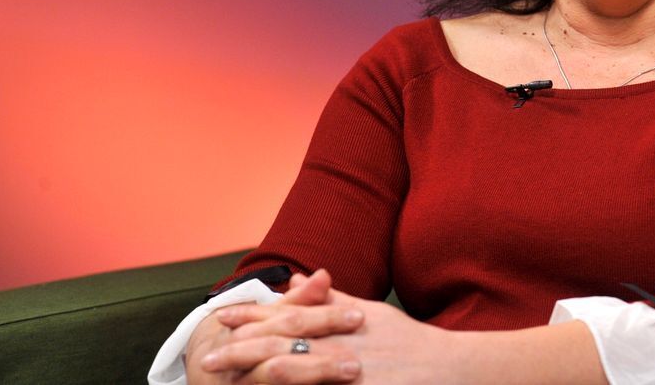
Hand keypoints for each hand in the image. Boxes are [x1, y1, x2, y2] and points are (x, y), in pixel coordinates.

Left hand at [205, 270, 455, 383]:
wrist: (446, 368)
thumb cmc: (408, 341)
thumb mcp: (370, 312)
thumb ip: (329, 299)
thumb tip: (298, 279)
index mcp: (340, 323)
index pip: (288, 317)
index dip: (253, 317)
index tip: (222, 317)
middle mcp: (339, 345)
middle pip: (282, 346)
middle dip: (242, 349)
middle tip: (208, 357)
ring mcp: (346, 374)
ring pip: (291, 375)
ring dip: (255, 376)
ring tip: (225, 380)